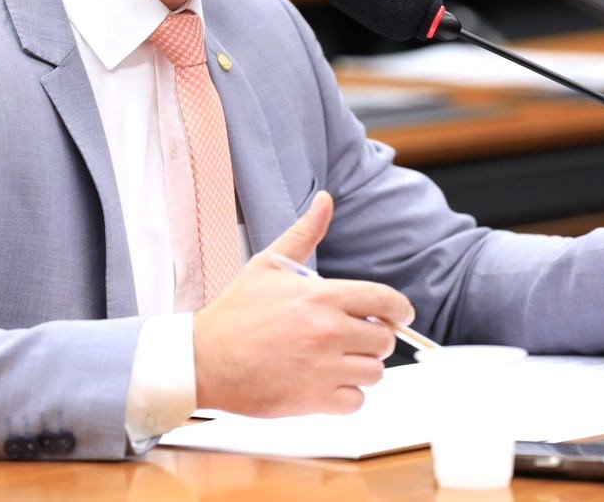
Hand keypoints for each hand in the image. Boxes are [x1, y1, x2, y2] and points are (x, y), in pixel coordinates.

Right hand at [193, 192, 413, 416]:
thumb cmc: (235, 313)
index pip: (386, 301)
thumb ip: (305, 233)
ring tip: (335, 360)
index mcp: (322, 297)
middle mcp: (328, 332)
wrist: (204, 359)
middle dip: (372, 337)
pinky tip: (326, 382)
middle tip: (350, 336)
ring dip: (360, 367)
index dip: (399, 309)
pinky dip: (346, 395)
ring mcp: (323, 369)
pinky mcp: (315, 400)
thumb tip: (325, 200)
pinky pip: (357, 401)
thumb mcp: (269, 265)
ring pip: (374, 372)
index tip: (397, 314)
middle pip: (384, 340)